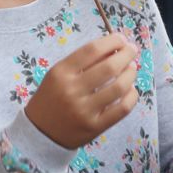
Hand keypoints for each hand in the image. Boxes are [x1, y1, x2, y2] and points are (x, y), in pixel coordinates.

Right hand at [24, 33, 138, 148]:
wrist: (39, 133)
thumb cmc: (52, 98)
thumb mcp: (59, 75)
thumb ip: (83, 61)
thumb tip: (115, 48)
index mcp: (61, 73)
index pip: (92, 50)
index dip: (112, 41)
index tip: (121, 39)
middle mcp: (72, 90)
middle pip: (109, 67)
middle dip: (127, 54)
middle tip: (132, 50)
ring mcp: (84, 110)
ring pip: (119, 87)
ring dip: (131, 74)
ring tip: (132, 68)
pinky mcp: (95, 127)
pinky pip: (122, 108)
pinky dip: (132, 96)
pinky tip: (131, 89)